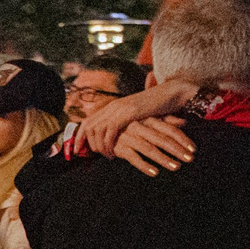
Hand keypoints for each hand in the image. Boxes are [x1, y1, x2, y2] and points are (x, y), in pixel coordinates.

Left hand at [78, 77, 196, 156]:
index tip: (77, 150)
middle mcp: (112, 106)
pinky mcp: (127, 113)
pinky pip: (110, 131)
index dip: (79, 136)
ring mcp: (119, 109)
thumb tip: (116, 135)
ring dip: (98, 146)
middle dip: (84, 143)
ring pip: (97, 130)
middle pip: (88, 126)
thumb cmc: (158, 106)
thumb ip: (124, 122)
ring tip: (105, 156)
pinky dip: (108, 144)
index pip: (88, 121)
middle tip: (91, 156)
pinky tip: (113, 153)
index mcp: (112, 106)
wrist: (172, 93)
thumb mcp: (136, 115)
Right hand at [110, 116, 195, 175]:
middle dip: (177, 150)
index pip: (168, 129)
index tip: (193, 149)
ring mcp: (128, 137)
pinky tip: (155, 173)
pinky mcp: (118, 147)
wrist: (101, 130)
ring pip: (149, 148)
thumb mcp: (146, 120)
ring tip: (176, 167)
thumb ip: (165, 120)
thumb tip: (185, 122)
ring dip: (163, 158)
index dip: (182, 139)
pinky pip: (133, 157)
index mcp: (147, 119)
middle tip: (190, 159)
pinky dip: (144, 165)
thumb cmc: (128, 126)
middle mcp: (138, 126)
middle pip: (161, 139)